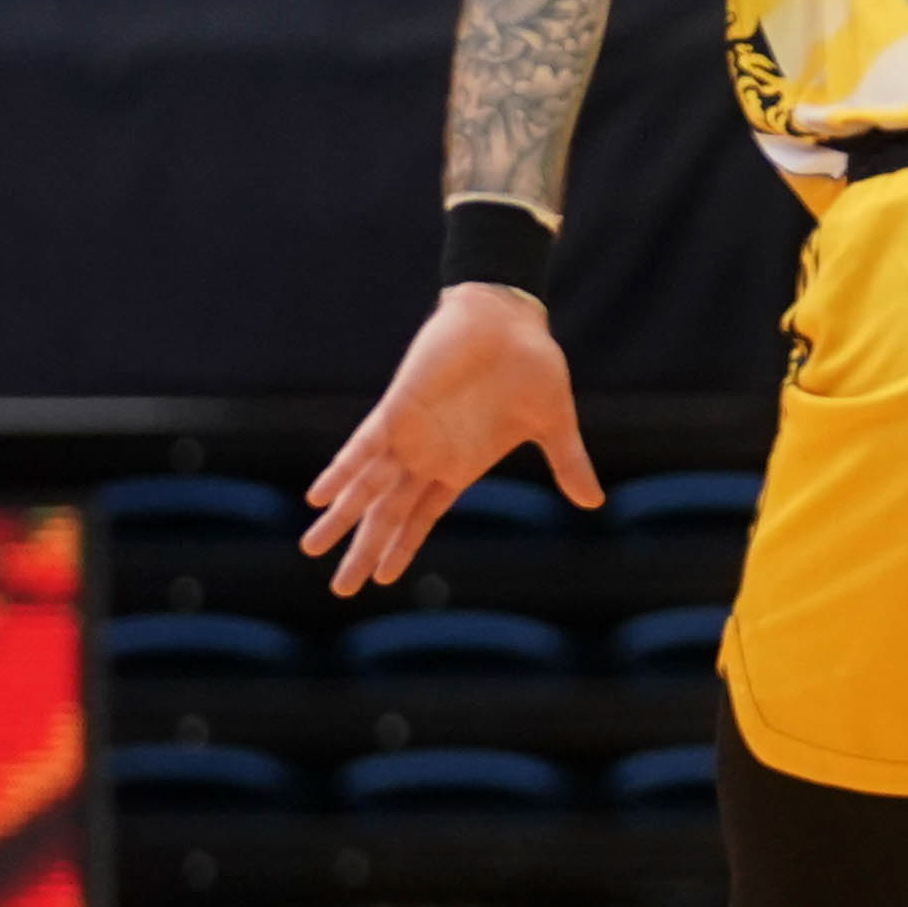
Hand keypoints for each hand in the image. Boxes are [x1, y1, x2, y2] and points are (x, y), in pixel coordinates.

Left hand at [302, 284, 603, 592]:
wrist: (512, 317)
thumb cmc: (532, 366)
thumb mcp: (554, 424)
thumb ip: (568, 464)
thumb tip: (594, 502)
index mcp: (459, 465)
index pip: (421, 517)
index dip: (401, 548)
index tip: (382, 580)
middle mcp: (428, 455)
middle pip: (388, 513)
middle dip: (363, 550)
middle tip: (340, 589)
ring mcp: (410, 433)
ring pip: (367, 485)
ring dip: (341, 516)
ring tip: (312, 546)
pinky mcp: (400, 406)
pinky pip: (364, 444)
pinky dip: (343, 469)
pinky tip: (321, 493)